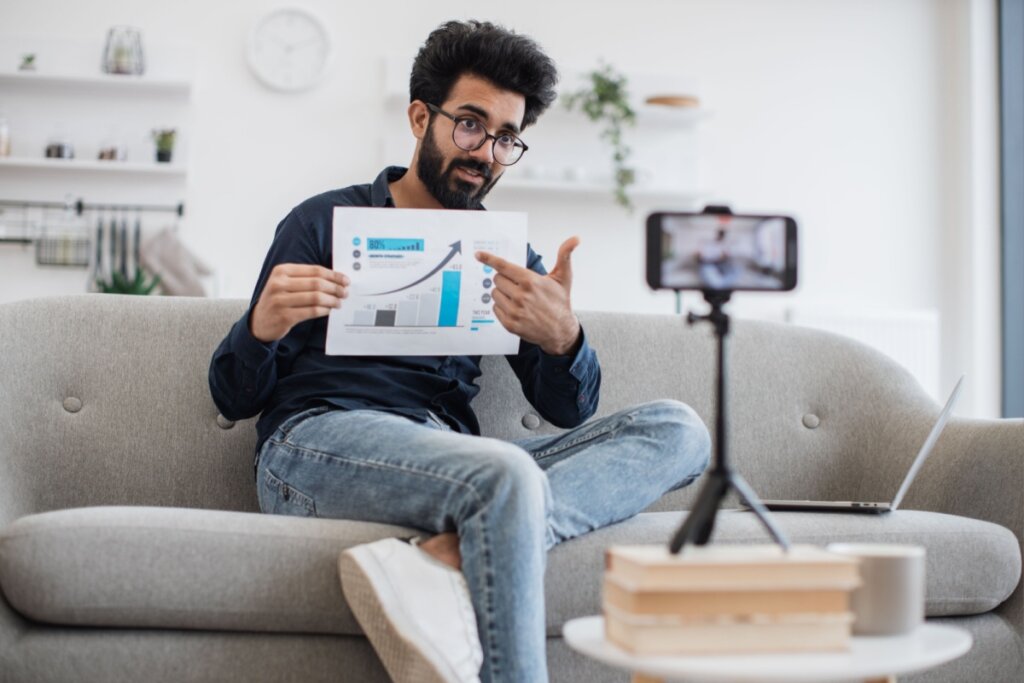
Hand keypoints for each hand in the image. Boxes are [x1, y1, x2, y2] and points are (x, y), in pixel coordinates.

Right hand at [249, 264, 348, 342]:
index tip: (345, 280)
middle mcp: (279, 284)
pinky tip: (328, 310)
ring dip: (332, 300)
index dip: (333, 275)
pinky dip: (324, 310)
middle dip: (335, 288)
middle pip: (317, 283)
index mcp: (281, 271)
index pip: (314, 270)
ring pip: (316, 297)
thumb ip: (306, 278)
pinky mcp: (284, 316)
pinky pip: (311, 311)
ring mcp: (280, 300)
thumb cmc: (279, 300)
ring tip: (339, 302)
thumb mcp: (285, 283)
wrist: (260, 322)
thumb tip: (336, 279)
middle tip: (345, 292)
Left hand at [475, 237, 581, 355]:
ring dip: (503, 294)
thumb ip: (564, 256)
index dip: (489, 259)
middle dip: (505, 280)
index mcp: (531, 281)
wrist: (561, 330)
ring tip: (517, 298)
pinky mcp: (510, 324)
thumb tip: (575, 238)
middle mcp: (521, 296)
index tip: (479, 255)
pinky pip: (495, 309)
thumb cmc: (560, 302)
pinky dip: (502, 307)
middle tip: (517, 285)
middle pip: (497, 279)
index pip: (504, 266)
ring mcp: (514, 311)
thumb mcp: (564, 277)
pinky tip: (515, 308)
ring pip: (494, 294)